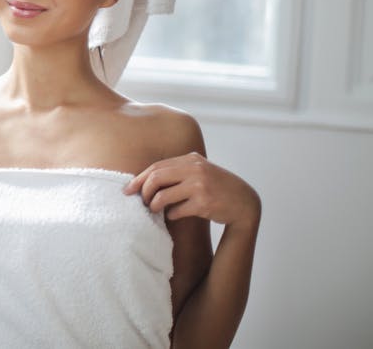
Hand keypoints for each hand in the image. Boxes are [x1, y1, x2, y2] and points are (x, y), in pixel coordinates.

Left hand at [124, 152, 260, 229]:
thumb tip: (146, 180)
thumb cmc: (217, 188)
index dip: (139, 178)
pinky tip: (172, 215)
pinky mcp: (203, 204)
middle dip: (143, 192)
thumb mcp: (200, 171)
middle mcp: (195, 169)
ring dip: (154, 205)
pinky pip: (176, 210)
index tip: (128, 189)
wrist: (245, 203)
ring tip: (154, 209)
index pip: (157, 167)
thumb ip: (179, 171)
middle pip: (155, 178)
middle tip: (142, 201)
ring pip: (162, 196)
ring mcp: (200, 186)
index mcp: (191, 159)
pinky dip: (170, 214)